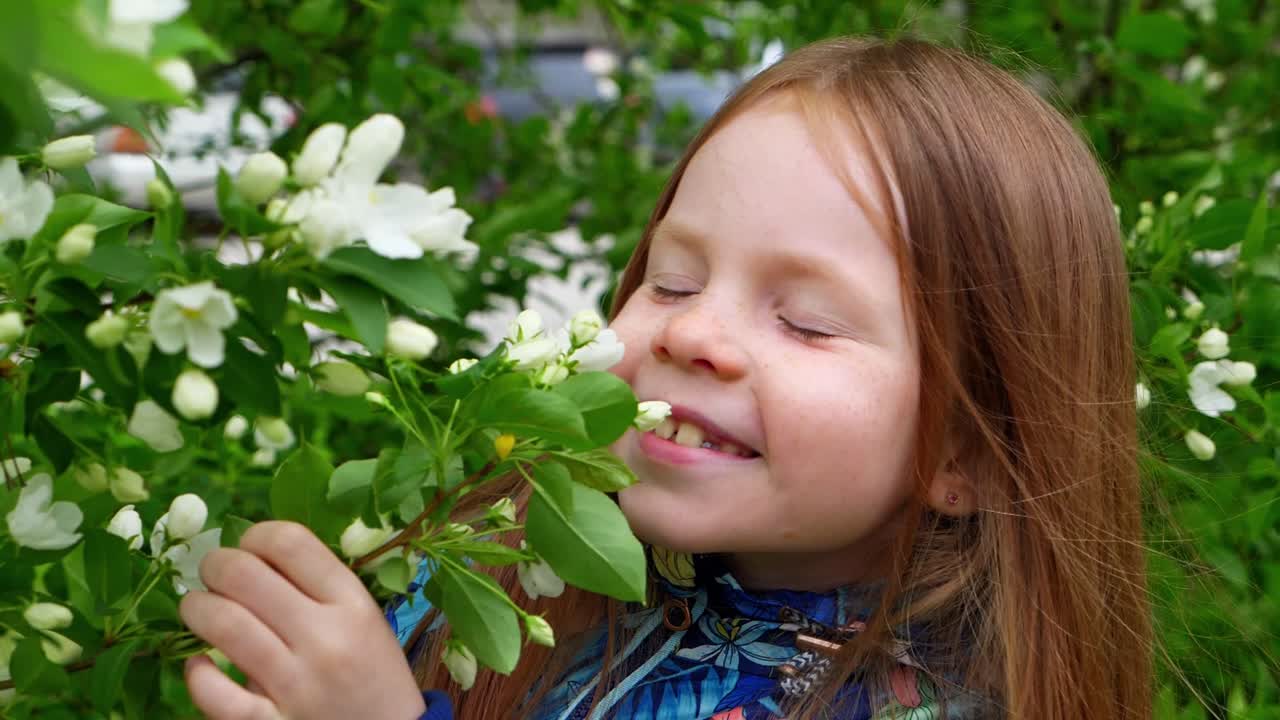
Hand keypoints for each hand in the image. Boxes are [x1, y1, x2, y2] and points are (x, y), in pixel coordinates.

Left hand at [180, 521, 426, 719]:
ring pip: (223, 623)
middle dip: (216, 565)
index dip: (256, 535)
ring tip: (198, 610)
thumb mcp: (365, 620)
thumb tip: (252, 554)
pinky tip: (199, 664)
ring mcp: (295, 686)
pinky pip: (212, 691)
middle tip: (214, 574)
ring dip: (197, 608)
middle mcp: (325, 639)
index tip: (249, 549)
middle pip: (245, 574)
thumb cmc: (373, 674)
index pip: (290, 542)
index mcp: (353, 605)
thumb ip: (318, 587)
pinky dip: (195, 672)